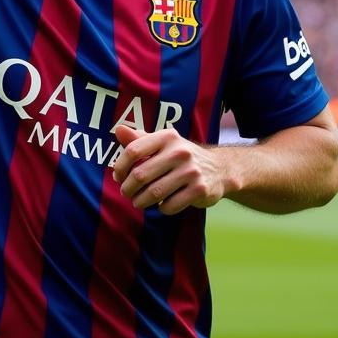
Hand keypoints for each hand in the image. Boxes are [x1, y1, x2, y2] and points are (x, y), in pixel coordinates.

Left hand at [112, 125, 233, 214]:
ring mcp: (191, 171)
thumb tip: (118, 130)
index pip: (133, 150)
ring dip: (141, 201)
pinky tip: (162, 204)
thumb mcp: (163, 143)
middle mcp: (180, 151)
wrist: (219, 168)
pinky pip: (170, 205)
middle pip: (140, 174)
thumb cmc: (181, 156)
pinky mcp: (199, 189)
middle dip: (128, 188)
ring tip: (138, 202)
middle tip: (126, 193)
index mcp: (167, 137)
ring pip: (153, 193)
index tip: (118, 177)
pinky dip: (161, 208)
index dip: (120, 166)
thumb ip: (139, 139)